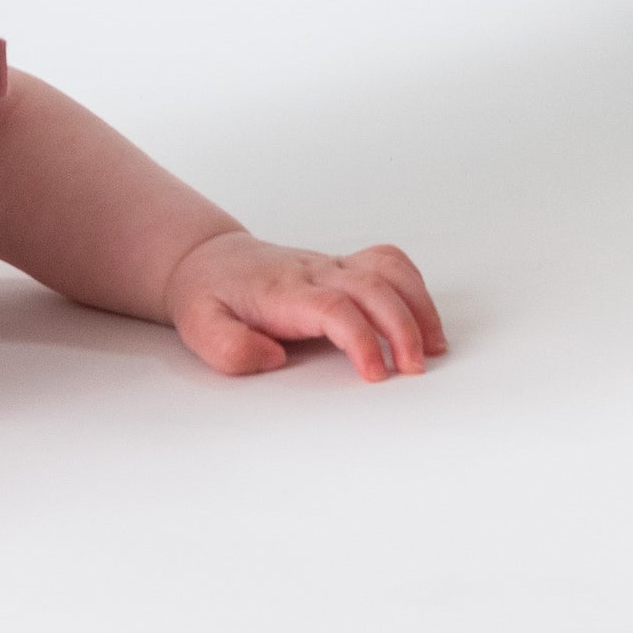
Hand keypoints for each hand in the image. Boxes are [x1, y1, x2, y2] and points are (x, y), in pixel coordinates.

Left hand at [163, 231, 445, 383]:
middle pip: (373, 287)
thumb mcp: (199, 327)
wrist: (208, 259)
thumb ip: (230, 347)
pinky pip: (389, 262)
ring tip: (434, 346)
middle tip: (414, 369)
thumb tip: (274, 358)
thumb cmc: (209, 295)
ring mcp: (332, 264)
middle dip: (402, 327)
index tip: (375, 374)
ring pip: (389, 270)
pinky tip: (424, 319)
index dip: (360, 338)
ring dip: (418, 306)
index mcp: (283, 292)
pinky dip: (414, 286)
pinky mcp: (344, 265)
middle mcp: (314, 272)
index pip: (333, 308)